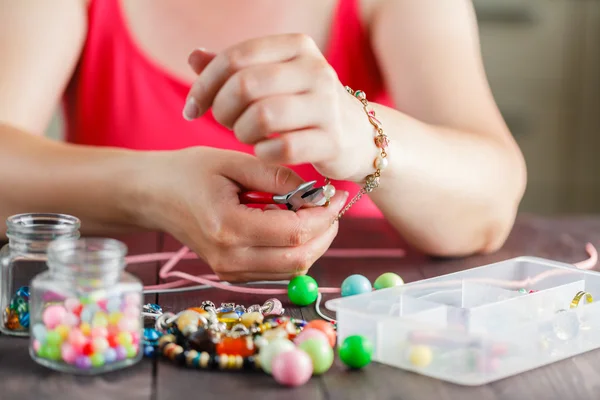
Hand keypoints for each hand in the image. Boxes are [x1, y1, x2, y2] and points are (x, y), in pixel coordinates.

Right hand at [142, 147, 348, 281]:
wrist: (153, 196)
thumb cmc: (188, 172)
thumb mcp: (232, 162)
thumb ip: (276, 175)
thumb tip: (316, 191)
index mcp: (227, 227)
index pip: (295, 233)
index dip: (324, 215)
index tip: (335, 194)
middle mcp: (229, 258)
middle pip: (299, 259)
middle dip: (326, 232)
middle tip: (331, 205)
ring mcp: (229, 271)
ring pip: (292, 269)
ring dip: (314, 243)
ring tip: (314, 212)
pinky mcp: (232, 274)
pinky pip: (278, 270)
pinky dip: (296, 250)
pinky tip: (294, 225)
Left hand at [182, 34, 377, 182]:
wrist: (358, 136)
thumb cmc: (304, 105)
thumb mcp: (272, 78)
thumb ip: (234, 67)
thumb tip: (194, 56)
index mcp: (296, 46)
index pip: (235, 58)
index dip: (204, 85)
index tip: (192, 108)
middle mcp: (315, 70)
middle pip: (245, 86)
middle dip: (222, 110)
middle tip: (224, 123)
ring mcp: (327, 106)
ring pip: (262, 117)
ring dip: (242, 133)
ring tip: (247, 136)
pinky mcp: (333, 141)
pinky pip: (281, 148)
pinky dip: (263, 153)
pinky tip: (264, 152)